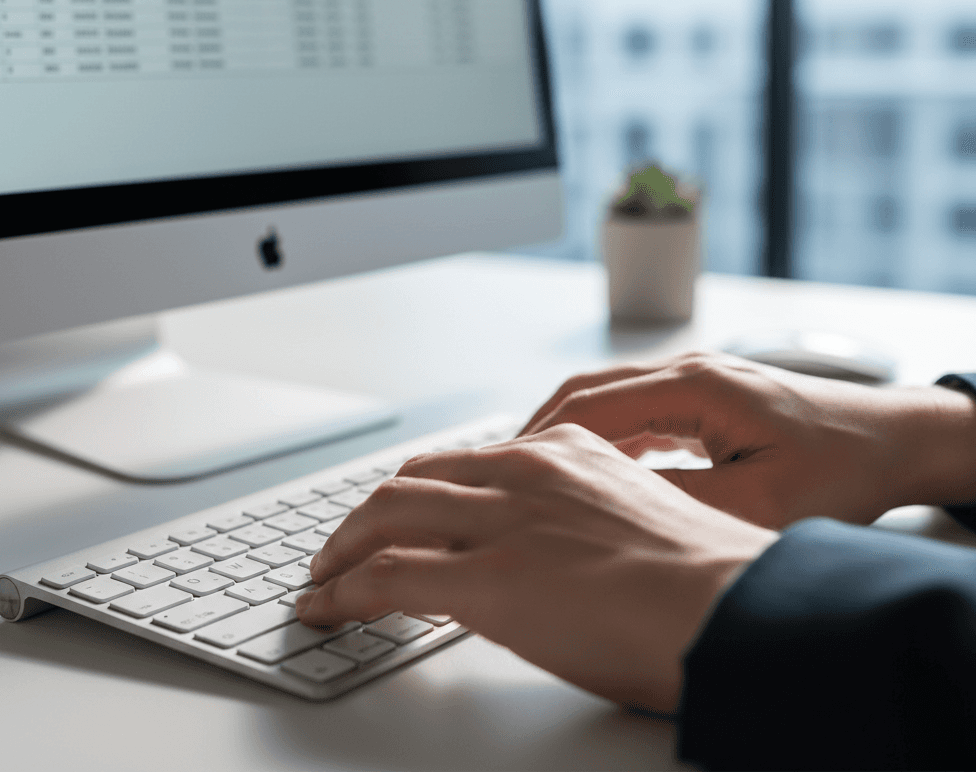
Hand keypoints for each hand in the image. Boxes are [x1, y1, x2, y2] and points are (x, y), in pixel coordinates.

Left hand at [298, 424, 776, 713]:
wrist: (734, 607)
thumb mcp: (631, 519)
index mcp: (563, 453)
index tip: (400, 514)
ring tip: (326, 574)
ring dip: (344, 546)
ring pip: (387, 513)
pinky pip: (388, 574)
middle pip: (413, 478)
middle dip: (369, 512)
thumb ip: (576, 520)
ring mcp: (502, 520)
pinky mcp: (487, 578)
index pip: (464, 461)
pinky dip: (346, 589)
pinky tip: (331, 606)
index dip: (419, 490)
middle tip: (346, 543)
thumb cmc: (705, 579)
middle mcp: (525, 472)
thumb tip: (546, 553)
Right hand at [520, 352, 975, 528]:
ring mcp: (695, 378)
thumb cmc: (841, 468)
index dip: (543, 438)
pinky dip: (604, 437)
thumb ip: (679, 505)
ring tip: (536, 477)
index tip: (506, 470)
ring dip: (569, 433)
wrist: (891, 440)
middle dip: (541, 430)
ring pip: (608, 397)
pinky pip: (636, 409)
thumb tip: (610, 511)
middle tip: (503, 473)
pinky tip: (592, 472)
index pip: (593, 403)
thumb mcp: (760, 504)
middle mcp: (688, 370)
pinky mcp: (703, 396)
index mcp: (696, 385)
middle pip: (589, 391)